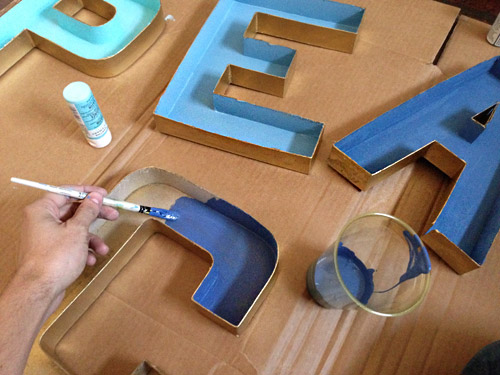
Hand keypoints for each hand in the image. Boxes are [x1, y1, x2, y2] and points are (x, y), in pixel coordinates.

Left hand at [16, 186, 118, 310]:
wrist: (39, 290)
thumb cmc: (54, 258)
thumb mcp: (78, 230)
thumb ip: (88, 211)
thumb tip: (95, 198)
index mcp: (42, 210)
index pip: (65, 192)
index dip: (86, 192)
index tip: (103, 195)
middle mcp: (40, 221)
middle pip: (72, 211)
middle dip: (94, 216)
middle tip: (112, 215)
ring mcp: (44, 238)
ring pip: (73, 230)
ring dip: (91, 239)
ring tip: (103, 248)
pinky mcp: (49, 252)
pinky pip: (69, 244)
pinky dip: (82, 250)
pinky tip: (90, 260)